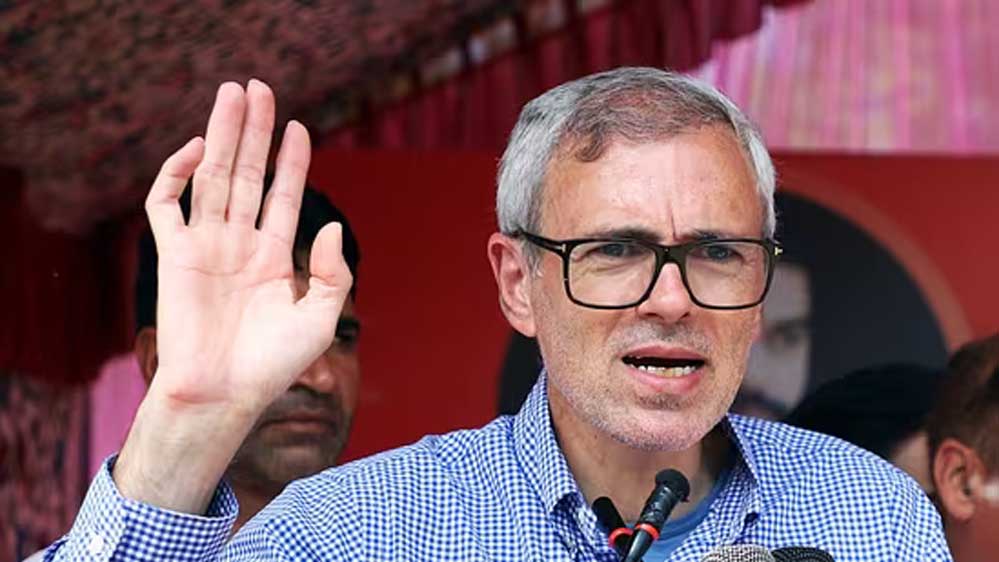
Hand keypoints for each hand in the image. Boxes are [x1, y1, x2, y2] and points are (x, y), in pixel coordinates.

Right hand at [145, 79, 350, 413]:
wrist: (223, 395)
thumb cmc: (273, 366)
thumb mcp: (319, 319)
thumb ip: (331, 272)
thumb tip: (329, 224)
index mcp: (273, 257)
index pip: (283, 196)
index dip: (291, 162)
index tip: (299, 128)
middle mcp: (239, 244)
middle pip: (246, 174)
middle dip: (253, 132)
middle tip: (258, 87)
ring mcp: (205, 246)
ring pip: (211, 177)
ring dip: (222, 134)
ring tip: (233, 92)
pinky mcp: (173, 255)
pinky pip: (166, 205)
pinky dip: (176, 173)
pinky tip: (199, 147)